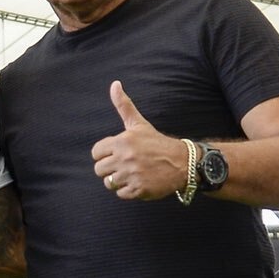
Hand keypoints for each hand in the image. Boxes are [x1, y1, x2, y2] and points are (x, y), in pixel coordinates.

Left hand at [90, 81, 186, 200]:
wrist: (182, 162)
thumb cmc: (157, 142)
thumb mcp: (139, 124)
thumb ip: (124, 105)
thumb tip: (114, 84)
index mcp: (122, 141)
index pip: (96, 153)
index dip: (104, 154)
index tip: (117, 154)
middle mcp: (125, 158)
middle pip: (99, 170)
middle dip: (110, 169)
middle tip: (125, 165)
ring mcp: (132, 175)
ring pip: (109, 183)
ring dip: (118, 180)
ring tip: (132, 173)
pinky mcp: (139, 189)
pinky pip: (120, 194)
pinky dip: (128, 190)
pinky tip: (138, 182)